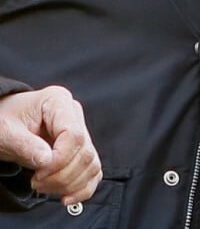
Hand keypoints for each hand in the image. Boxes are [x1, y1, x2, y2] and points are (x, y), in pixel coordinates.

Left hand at [0, 86, 101, 204]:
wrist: (5, 122)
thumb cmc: (5, 121)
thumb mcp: (6, 132)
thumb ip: (25, 145)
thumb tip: (47, 161)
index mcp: (58, 101)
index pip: (73, 134)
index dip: (59, 160)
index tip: (38, 173)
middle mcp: (74, 113)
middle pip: (84, 151)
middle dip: (61, 176)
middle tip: (36, 182)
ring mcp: (80, 130)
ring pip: (91, 163)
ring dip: (69, 184)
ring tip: (44, 185)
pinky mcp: (80, 148)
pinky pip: (93, 170)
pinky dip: (82, 187)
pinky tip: (65, 196)